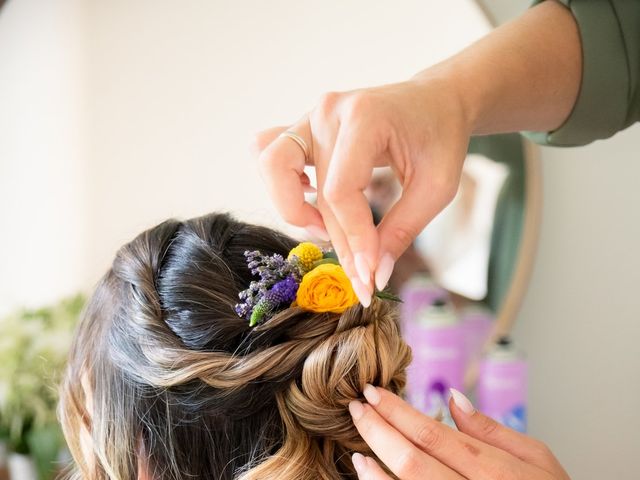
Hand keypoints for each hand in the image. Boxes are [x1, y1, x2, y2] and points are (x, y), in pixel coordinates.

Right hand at [253, 74, 470, 304]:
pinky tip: (308, 197)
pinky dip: (278, 181)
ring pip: (272, 166)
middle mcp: (329, 112)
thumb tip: (372, 276)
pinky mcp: (303, 126)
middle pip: (319, 193)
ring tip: (325, 229)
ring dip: (290, 206)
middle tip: (361, 278)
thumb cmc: (440, 138)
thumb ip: (401, 230)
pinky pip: (267, 151)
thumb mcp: (436, 187)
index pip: (341, 192)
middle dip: (339, 243)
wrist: (434, 100)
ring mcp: (310, 115)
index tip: (370, 276)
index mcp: (365, 117)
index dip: (353, 238)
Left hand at [348, 385, 569, 479]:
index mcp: (492, 468)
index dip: (395, 411)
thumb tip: (453, 397)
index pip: (430, 432)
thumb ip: (491, 429)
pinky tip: (372, 478)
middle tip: (356, 408)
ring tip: (357, 448)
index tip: (372, 393)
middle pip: (409, 459)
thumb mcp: (536, 458)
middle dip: (376, 430)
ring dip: (373, 469)